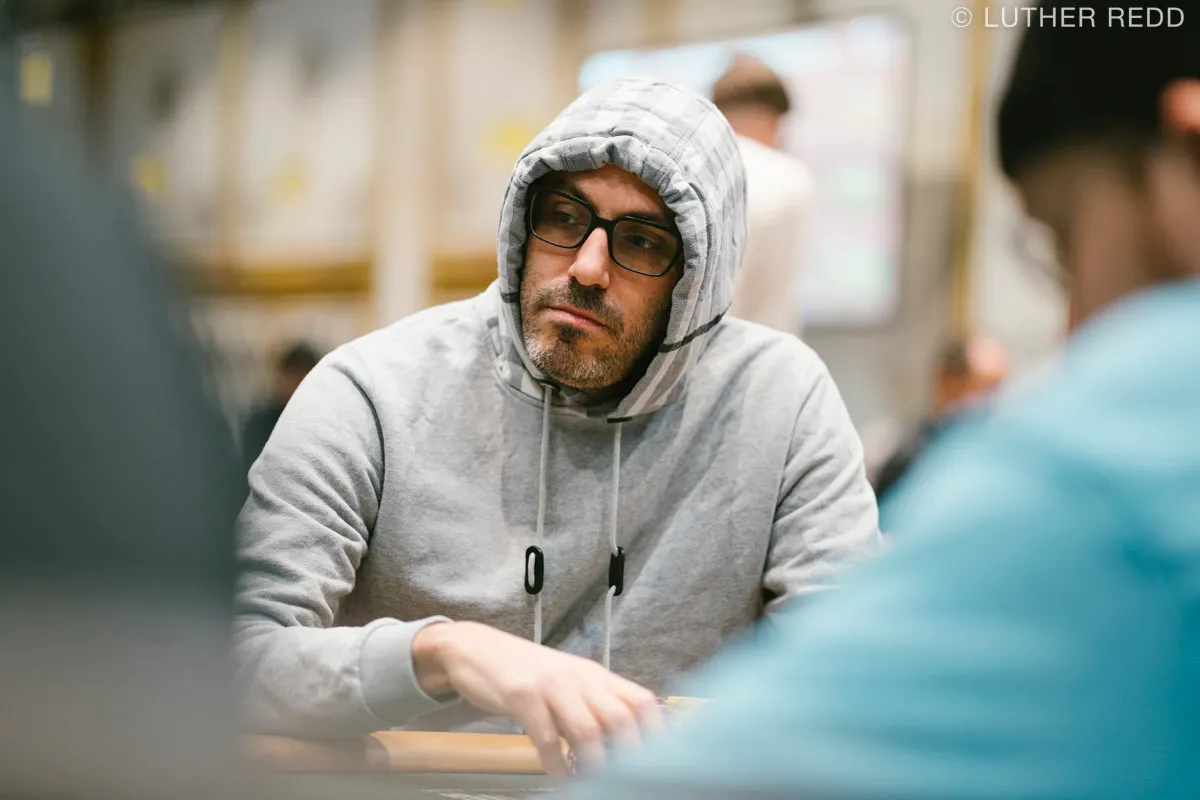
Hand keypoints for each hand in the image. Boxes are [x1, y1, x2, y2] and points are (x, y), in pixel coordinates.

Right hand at [412, 620, 662, 777]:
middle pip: (620, 717)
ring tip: (595, 785)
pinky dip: (556, 764)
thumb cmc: (527, 672)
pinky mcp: (521, 695)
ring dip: (594, 764)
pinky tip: (560, 778)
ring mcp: (551, 685)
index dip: (655, 733)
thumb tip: (624, 744)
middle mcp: (579, 677)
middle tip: (629, 781)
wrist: (477, 648)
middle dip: (629, 755)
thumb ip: (594, 706)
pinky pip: (545, 737)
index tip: (659, 763)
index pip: (640, 701)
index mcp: (596, 675)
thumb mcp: (568, 682)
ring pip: (586, 729)